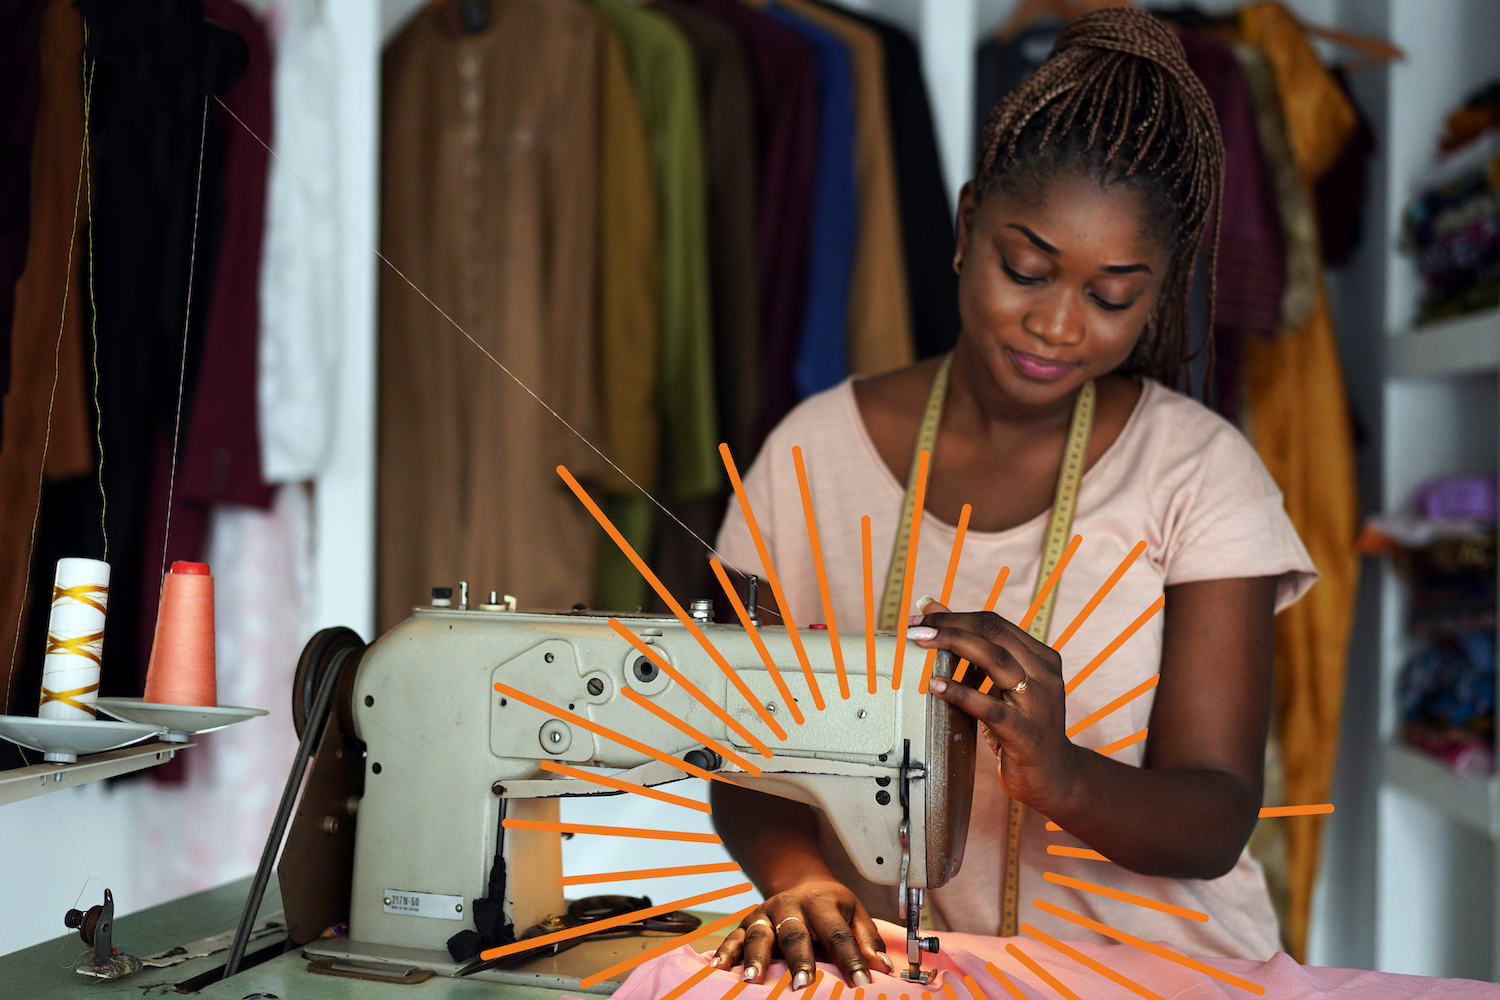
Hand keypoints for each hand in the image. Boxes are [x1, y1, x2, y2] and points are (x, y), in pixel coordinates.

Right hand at [709, 877, 891, 987]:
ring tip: (754, 979)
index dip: (850, 957)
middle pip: (794, 933)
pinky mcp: (748, 921)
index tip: (861, 982)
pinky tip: (720, 968)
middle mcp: (790, 905)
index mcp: (821, 902)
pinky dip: (726, 951)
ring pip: (759, 934)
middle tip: (802, 985)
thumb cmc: (830, 904)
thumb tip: (882, 967)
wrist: (799, 881)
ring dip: (756, 957)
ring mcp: (766, 913)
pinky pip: (734, 936)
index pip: (837, 932)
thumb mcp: (854, 912)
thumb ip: (866, 939)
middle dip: (798, 960)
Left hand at [909, 602, 1084, 815]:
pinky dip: (961, 692)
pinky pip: (990, 707)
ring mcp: (1038, 703)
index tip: (921, 618)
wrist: (1054, 777)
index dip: (955, 616)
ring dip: (954, 645)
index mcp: (1041, 657)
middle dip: (950, 626)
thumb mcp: (1000, 685)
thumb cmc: (1021, 726)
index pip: (994, 623)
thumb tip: (932, 608)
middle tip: (915, 629)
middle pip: (994, 634)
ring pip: (996, 660)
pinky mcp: (1026, 733)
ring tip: (921, 644)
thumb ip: (973, 649)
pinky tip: (936, 685)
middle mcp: (1045, 674)